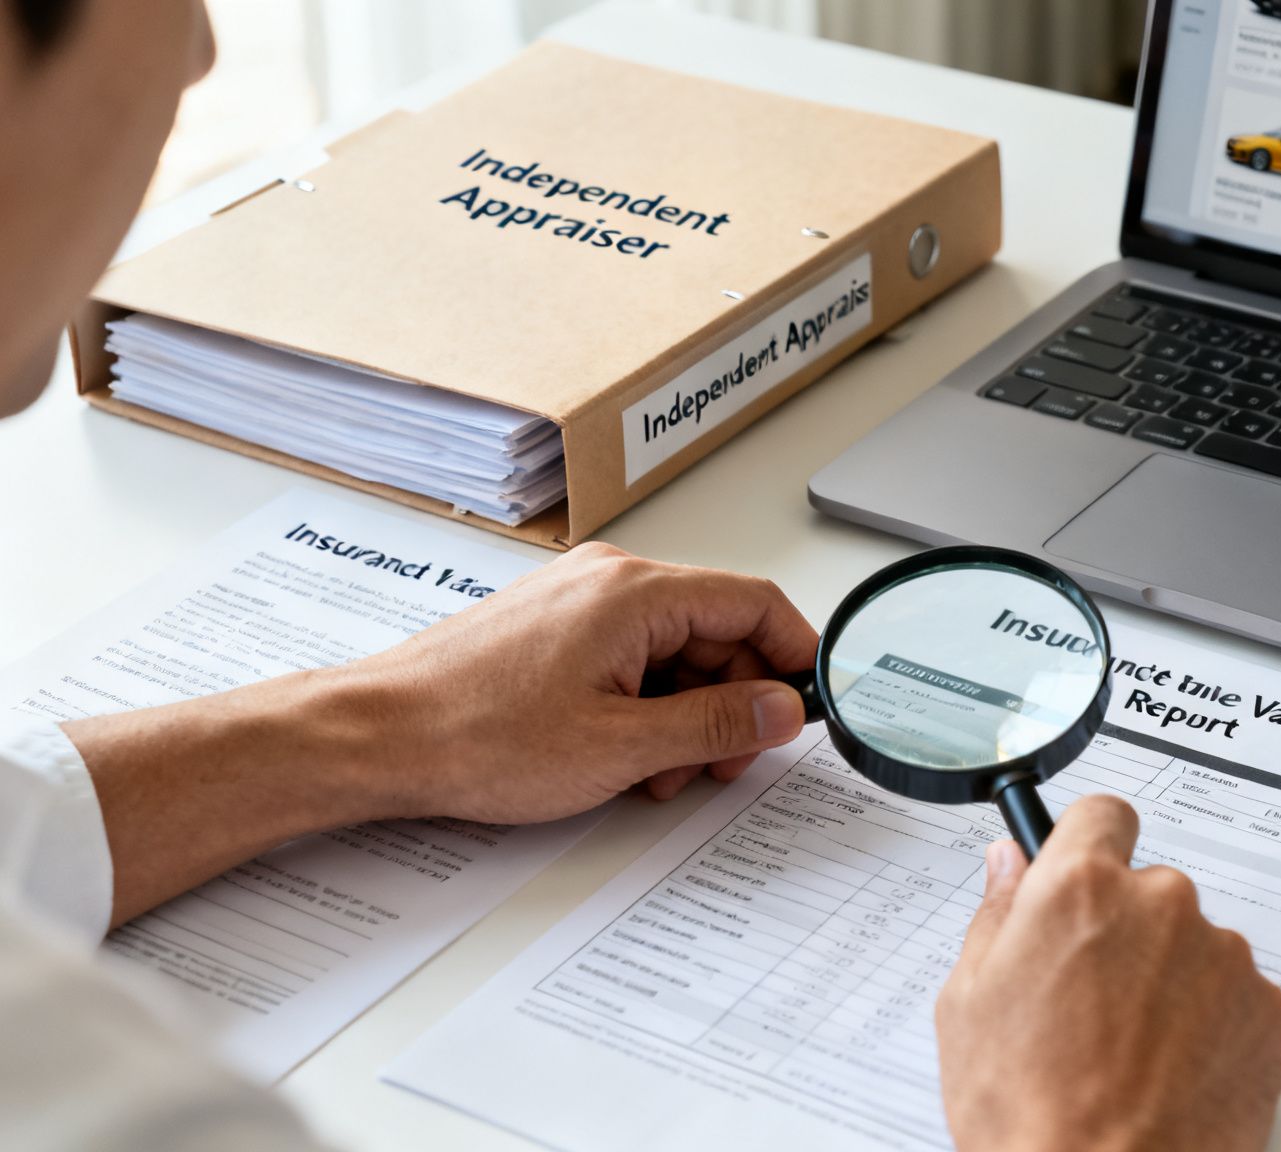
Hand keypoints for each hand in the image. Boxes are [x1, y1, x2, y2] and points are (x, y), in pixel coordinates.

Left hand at [67, 543, 818, 923]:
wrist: (377, 737)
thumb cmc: (475, 735)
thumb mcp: (622, 746)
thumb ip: (717, 724)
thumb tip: (781, 709)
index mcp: (635, 592)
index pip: (755, 602)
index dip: (794, 656)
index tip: (805, 706)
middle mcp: (609, 580)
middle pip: (716, 628)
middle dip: (732, 701)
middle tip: (723, 763)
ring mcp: (577, 601)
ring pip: (672, 649)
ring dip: (684, 712)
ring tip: (655, 770)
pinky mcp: (553, 628)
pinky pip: (629, 657)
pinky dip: (643, 705)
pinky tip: (621, 753)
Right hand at [936, 796, 1280, 1151]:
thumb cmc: (1031, 1114)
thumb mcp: (968, 1005)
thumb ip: (997, 914)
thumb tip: (1010, 866)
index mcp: (1081, 889)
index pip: (1103, 815)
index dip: (1088, 846)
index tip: (1082, 871)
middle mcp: (1162, 906)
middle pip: (1148, 890)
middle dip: (1124, 931)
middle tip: (1088, 1000)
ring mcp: (1223, 957)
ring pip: (1193, 946)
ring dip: (1169, 980)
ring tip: (1127, 1052)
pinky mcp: (1267, 1010)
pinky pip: (1235, 996)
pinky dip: (1211, 1024)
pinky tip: (1168, 1071)